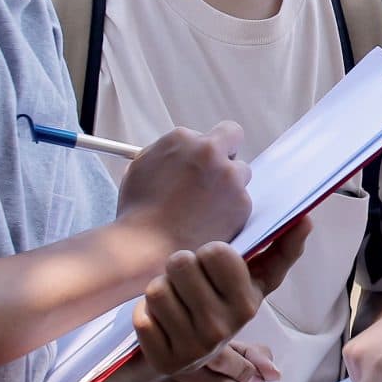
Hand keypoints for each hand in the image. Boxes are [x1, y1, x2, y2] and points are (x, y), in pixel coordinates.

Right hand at [118, 122, 251, 251]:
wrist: (147, 248)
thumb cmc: (138, 212)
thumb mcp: (139, 169)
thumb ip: (162, 154)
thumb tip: (177, 153)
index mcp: (181, 139)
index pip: (204, 133)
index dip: (202, 150)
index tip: (200, 162)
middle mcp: (209, 151)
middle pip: (231, 136)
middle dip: (226, 151)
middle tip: (217, 171)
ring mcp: (229, 176)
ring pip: (241, 170)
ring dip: (230, 183)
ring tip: (209, 205)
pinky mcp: (242, 201)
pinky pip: (243, 199)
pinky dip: (232, 209)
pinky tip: (212, 222)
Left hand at [134, 240, 285, 376]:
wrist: (188, 357)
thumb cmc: (220, 306)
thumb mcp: (252, 281)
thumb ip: (281, 250)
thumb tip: (306, 218)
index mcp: (248, 304)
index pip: (216, 252)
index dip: (210, 253)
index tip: (215, 265)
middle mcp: (224, 329)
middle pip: (181, 263)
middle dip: (180, 268)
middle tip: (189, 284)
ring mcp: (193, 349)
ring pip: (157, 289)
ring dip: (161, 290)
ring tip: (175, 303)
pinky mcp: (163, 361)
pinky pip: (142, 316)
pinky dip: (145, 315)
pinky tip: (161, 323)